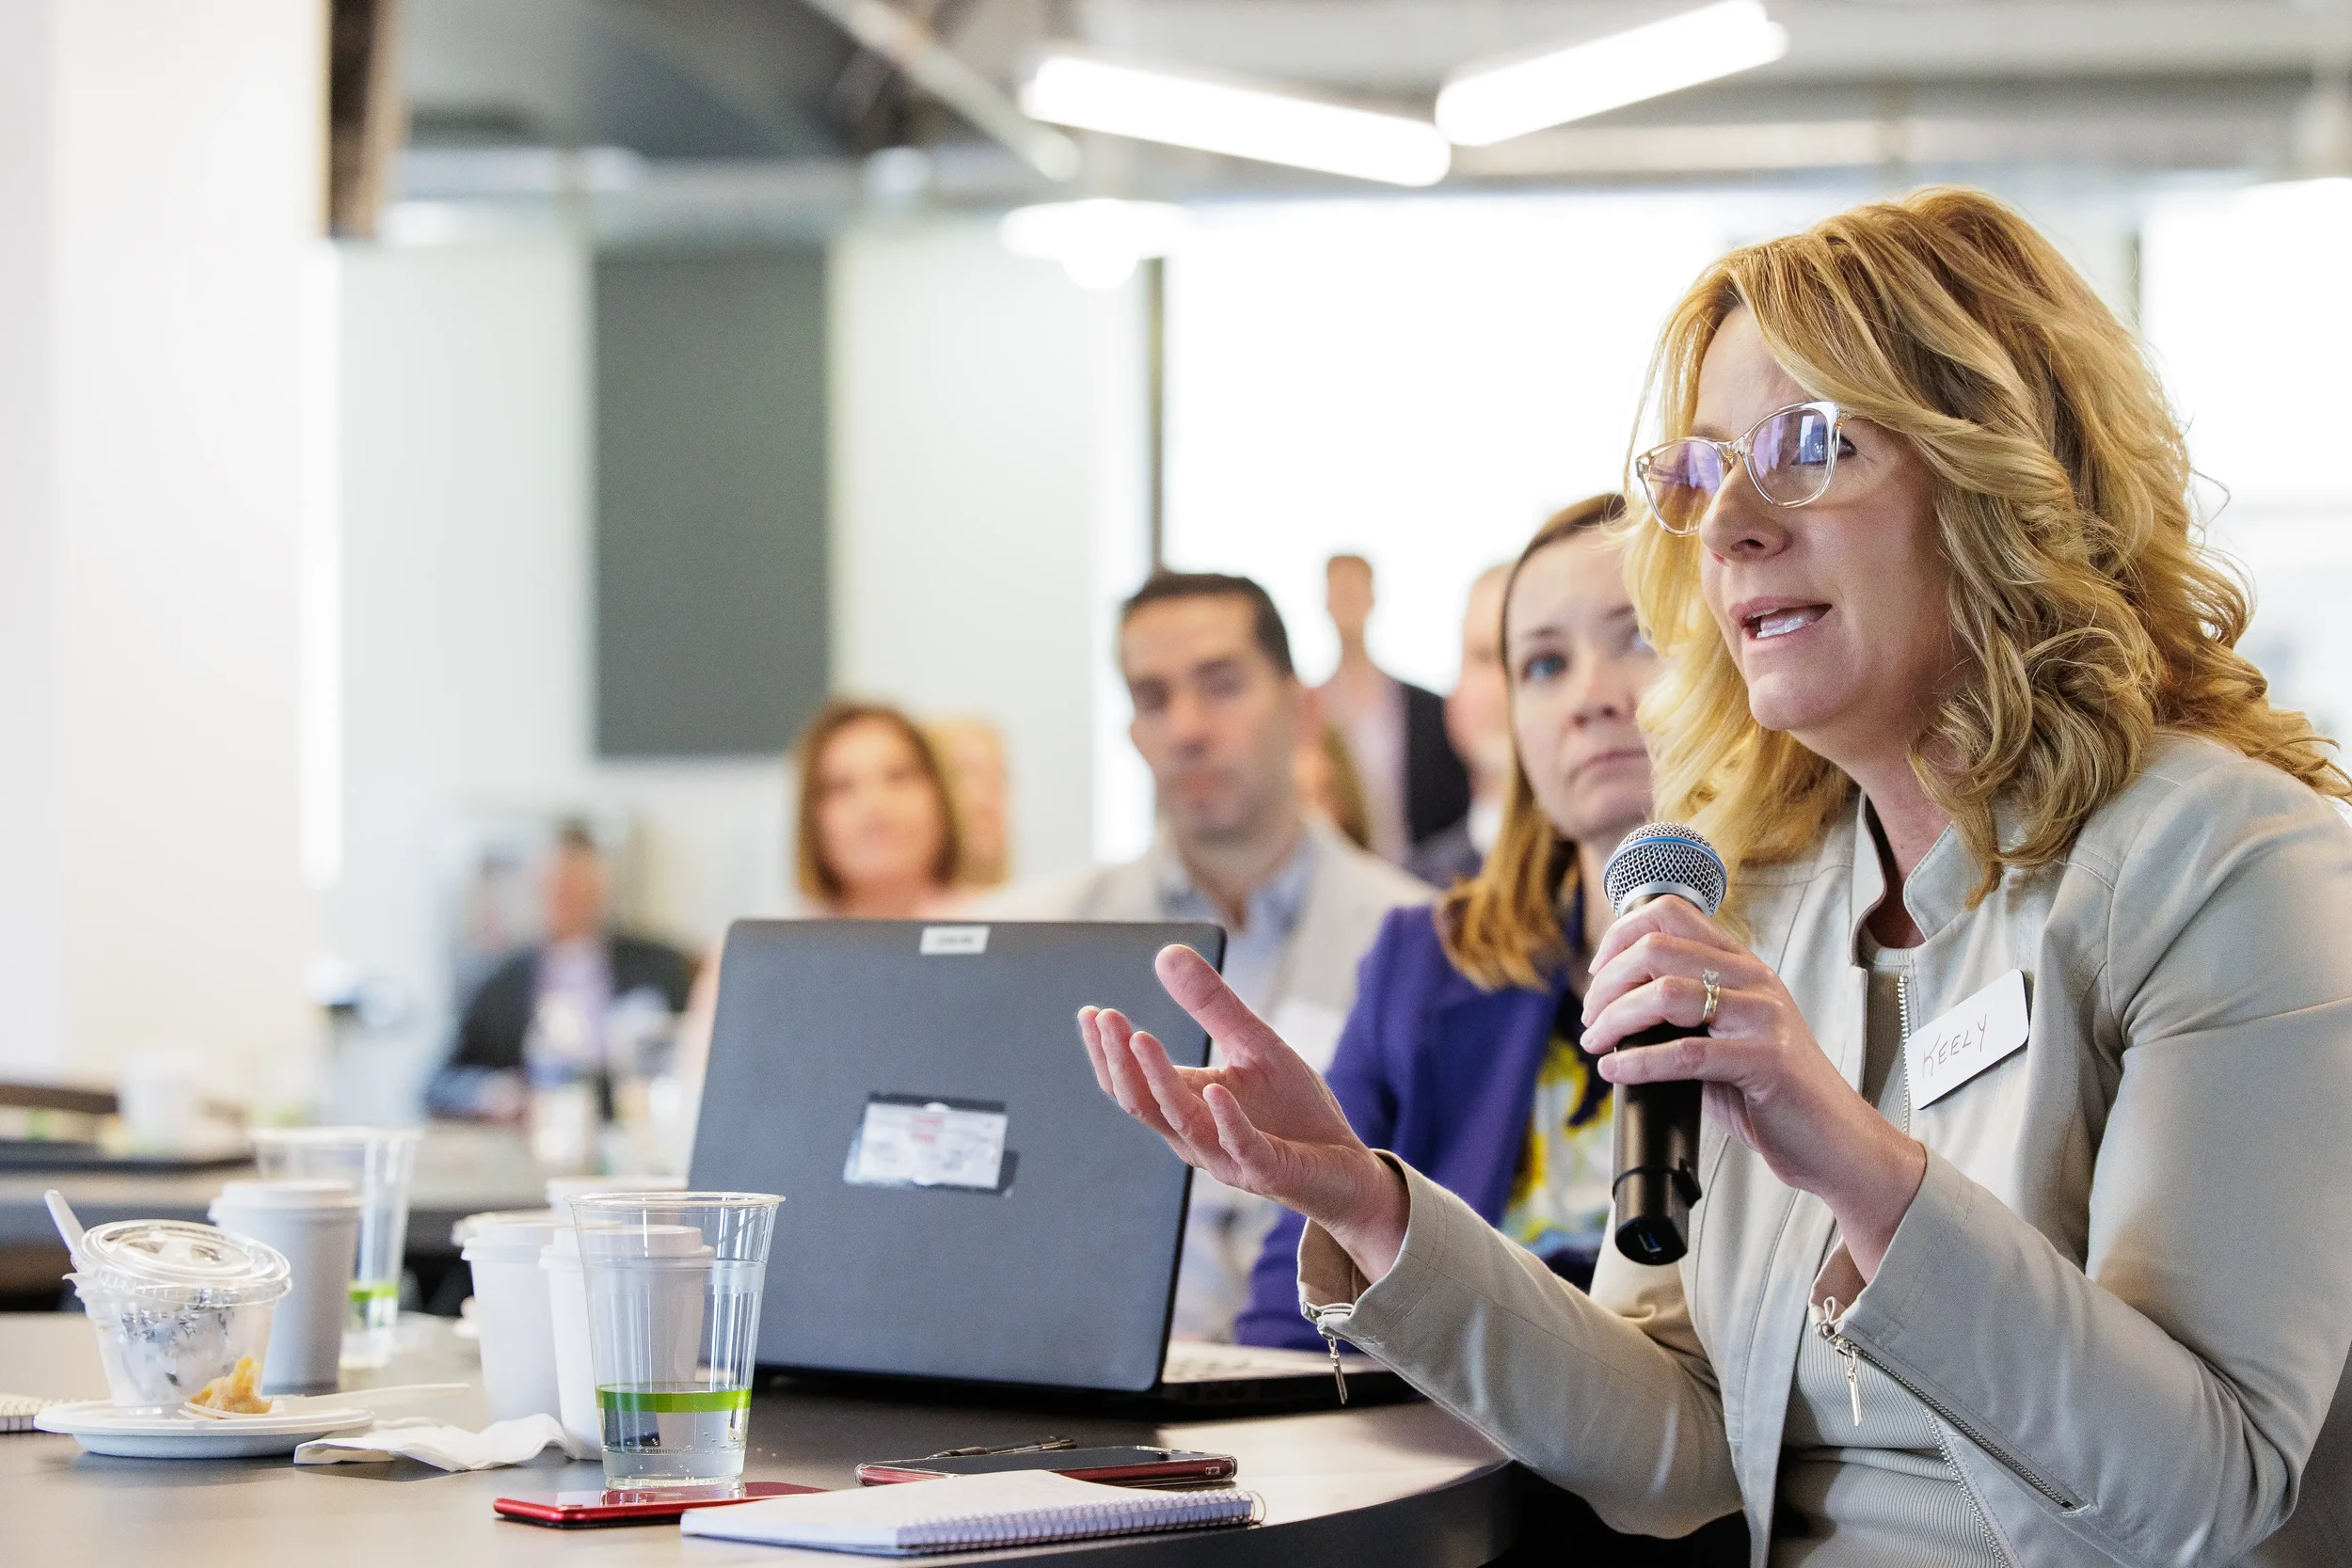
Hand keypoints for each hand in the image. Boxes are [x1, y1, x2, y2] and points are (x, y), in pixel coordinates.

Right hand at [1079, 945, 1407, 1279]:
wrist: (1346, 1167)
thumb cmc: (1294, 1110)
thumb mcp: (1253, 1043)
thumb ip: (1211, 1005)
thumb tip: (1166, 954)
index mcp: (1186, 1107)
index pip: (1131, 1085)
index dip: (1106, 1052)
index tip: (1090, 1013)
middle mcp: (1196, 1136)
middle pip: (1142, 1103)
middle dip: (1119, 1061)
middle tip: (1105, 1018)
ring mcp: (1228, 1157)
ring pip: (1181, 1123)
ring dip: (1158, 1081)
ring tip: (1141, 1039)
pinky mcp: (1268, 1170)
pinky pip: (1241, 1146)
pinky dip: (1226, 1120)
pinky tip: (1216, 1089)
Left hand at [1581, 896, 1926, 1278]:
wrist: (1836, 1140)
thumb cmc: (1774, 1094)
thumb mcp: (1723, 1040)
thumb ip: (1679, 1019)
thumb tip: (1611, 1015)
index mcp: (1741, 965)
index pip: (1671, 911)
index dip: (1620, 935)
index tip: (1597, 974)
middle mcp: (1753, 979)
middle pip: (1657, 947)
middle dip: (1607, 982)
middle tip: (1590, 1017)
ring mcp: (1763, 1016)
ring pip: (1666, 994)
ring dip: (1614, 1019)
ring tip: (1595, 1043)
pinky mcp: (1766, 1060)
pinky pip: (1685, 1053)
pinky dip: (1638, 1061)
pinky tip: (1615, 1070)